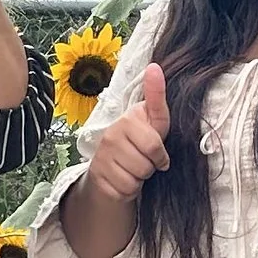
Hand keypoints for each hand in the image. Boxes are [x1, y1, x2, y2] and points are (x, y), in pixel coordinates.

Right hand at [84, 63, 170, 202]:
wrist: (111, 168)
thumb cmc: (138, 142)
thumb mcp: (153, 120)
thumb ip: (156, 96)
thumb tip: (155, 66)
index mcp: (125, 121)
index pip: (154, 145)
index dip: (160, 154)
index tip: (158, 153)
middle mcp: (110, 137)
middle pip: (146, 165)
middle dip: (150, 167)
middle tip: (143, 161)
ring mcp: (101, 158)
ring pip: (135, 179)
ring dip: (139, 179)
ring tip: (133, 169)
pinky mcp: (97, 179)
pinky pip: (124, 191)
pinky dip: (128, 190)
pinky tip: (123, 179)